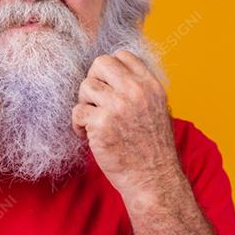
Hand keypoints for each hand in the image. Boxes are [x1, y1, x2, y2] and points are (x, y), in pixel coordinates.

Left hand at [71, 50, 182, 203]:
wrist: (152, 179)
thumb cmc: (152, 148)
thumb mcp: (158, 109)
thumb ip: (140, 89)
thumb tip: (115, 73)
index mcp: (151, 85)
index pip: (122, 56)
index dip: (110, 70)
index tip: (108, 89)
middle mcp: (135, 91)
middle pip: (100, 64)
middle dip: (93, 81)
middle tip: (96, 103)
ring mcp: (118, 106)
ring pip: (85, 86)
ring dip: (84, 103)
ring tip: (92, 121)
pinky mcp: (101, 124)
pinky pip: (77, 112)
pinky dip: (78, 124)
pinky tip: (86, 136)